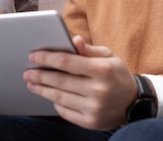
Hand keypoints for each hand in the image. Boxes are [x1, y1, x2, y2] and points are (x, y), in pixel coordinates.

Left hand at [23, 35, 137, 129]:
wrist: (135, 103)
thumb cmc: (117, 75)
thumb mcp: (109, 56)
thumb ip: (89, 49)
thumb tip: (73, 40)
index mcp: (102, 69)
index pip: (67, 62)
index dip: (47, 58)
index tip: (33, 56)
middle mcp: (98, 90)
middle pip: (60, 81)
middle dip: (40, 75)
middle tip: (27, 72)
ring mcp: (94, 108)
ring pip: (59, 97)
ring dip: (42, 90)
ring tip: (32, 83)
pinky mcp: (91, 122)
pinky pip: (65, 112)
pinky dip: (55, 103)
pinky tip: (49, 96)